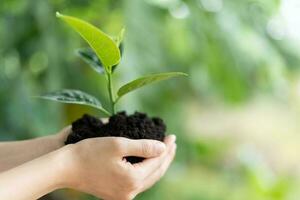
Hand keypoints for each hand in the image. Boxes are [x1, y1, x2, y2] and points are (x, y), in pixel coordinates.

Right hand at [59, 135, 175, 199]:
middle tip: (173, 142)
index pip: (157, 162)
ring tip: (166, 151)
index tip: (172, 136)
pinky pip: (139, 182)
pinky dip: (147, 170)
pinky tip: (150, 161)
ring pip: (149, 179)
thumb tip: (163, 147)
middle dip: (166, 157)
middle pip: (156, 173)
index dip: (166, 148)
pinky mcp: (116, 193)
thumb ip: (144, 146)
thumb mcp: (118, 144)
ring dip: (158, 164)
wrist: (65, 168)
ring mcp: (122, 195)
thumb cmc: (89, 153)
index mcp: (132, 179)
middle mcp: (130, 192)